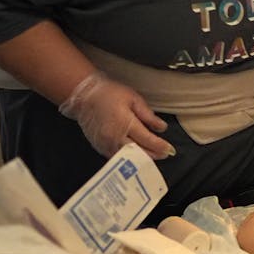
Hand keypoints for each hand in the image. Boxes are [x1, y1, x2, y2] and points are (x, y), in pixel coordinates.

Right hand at [58, 72, 175, 159]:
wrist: (84, 97)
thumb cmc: (110, 94)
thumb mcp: (133, 98)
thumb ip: (147, 115)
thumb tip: (161, 127)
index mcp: (125, 123)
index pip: (146, 139)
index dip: (160, 146)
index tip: (170, 149)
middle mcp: (115, 137)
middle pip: (139, 152)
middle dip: (154, 155)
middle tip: (165, 154)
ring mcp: (106, 144)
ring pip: (128, 158)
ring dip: (142, 159)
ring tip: (154, 156)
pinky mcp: (100, 147)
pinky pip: (117, 157)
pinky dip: (128, 159)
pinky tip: (137, 157)